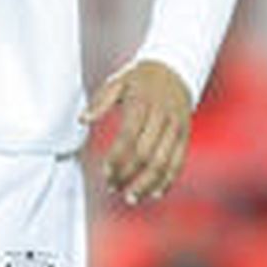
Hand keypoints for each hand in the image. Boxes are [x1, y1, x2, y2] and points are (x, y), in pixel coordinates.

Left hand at [81, 59, 191, 204]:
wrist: (176, 68)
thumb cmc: (140, 78)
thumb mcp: (118, 82)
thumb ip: (100, 101)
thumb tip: (81, 120)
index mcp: (142, 103)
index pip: (128, 137)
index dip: (116, 158)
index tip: (105, 173)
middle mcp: (161, 116)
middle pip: (145, 154)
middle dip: (128, 175)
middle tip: (114, 188)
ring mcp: (176, 126)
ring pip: (164, 162)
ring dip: (147, 184)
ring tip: (132, 198)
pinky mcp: (185, 134)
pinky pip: (178, 161)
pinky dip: (168, 180)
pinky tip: (155, 193)